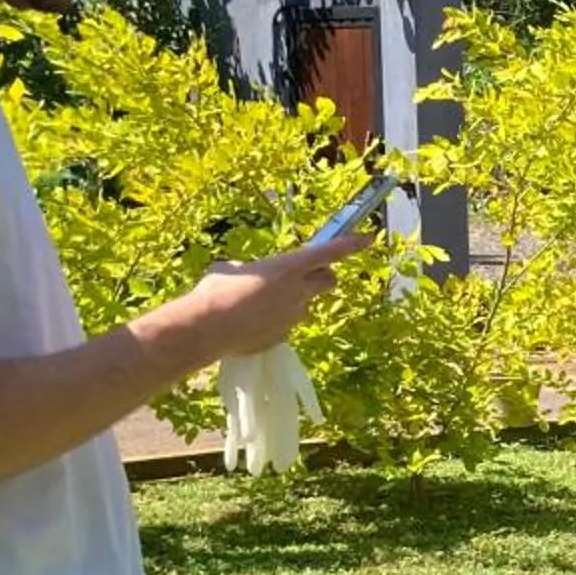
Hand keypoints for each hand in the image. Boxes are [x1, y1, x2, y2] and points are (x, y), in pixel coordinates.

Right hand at [181, 232, 366, 360]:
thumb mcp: (231, 269)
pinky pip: (284, 324)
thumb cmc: (216, 290)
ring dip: (291, 301)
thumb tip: (244, 273)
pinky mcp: (284, 336)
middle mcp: (298, 291)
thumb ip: (248, 269)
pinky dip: (274, 321)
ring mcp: (294, 316)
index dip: (351, 245)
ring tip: (257, 304)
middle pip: (329, 280)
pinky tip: (250, 323)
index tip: (368, 238)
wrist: (207, 328)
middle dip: (324, 276)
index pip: (329, 252)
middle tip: (306, 275)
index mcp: (288, 267)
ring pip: (303, 305)